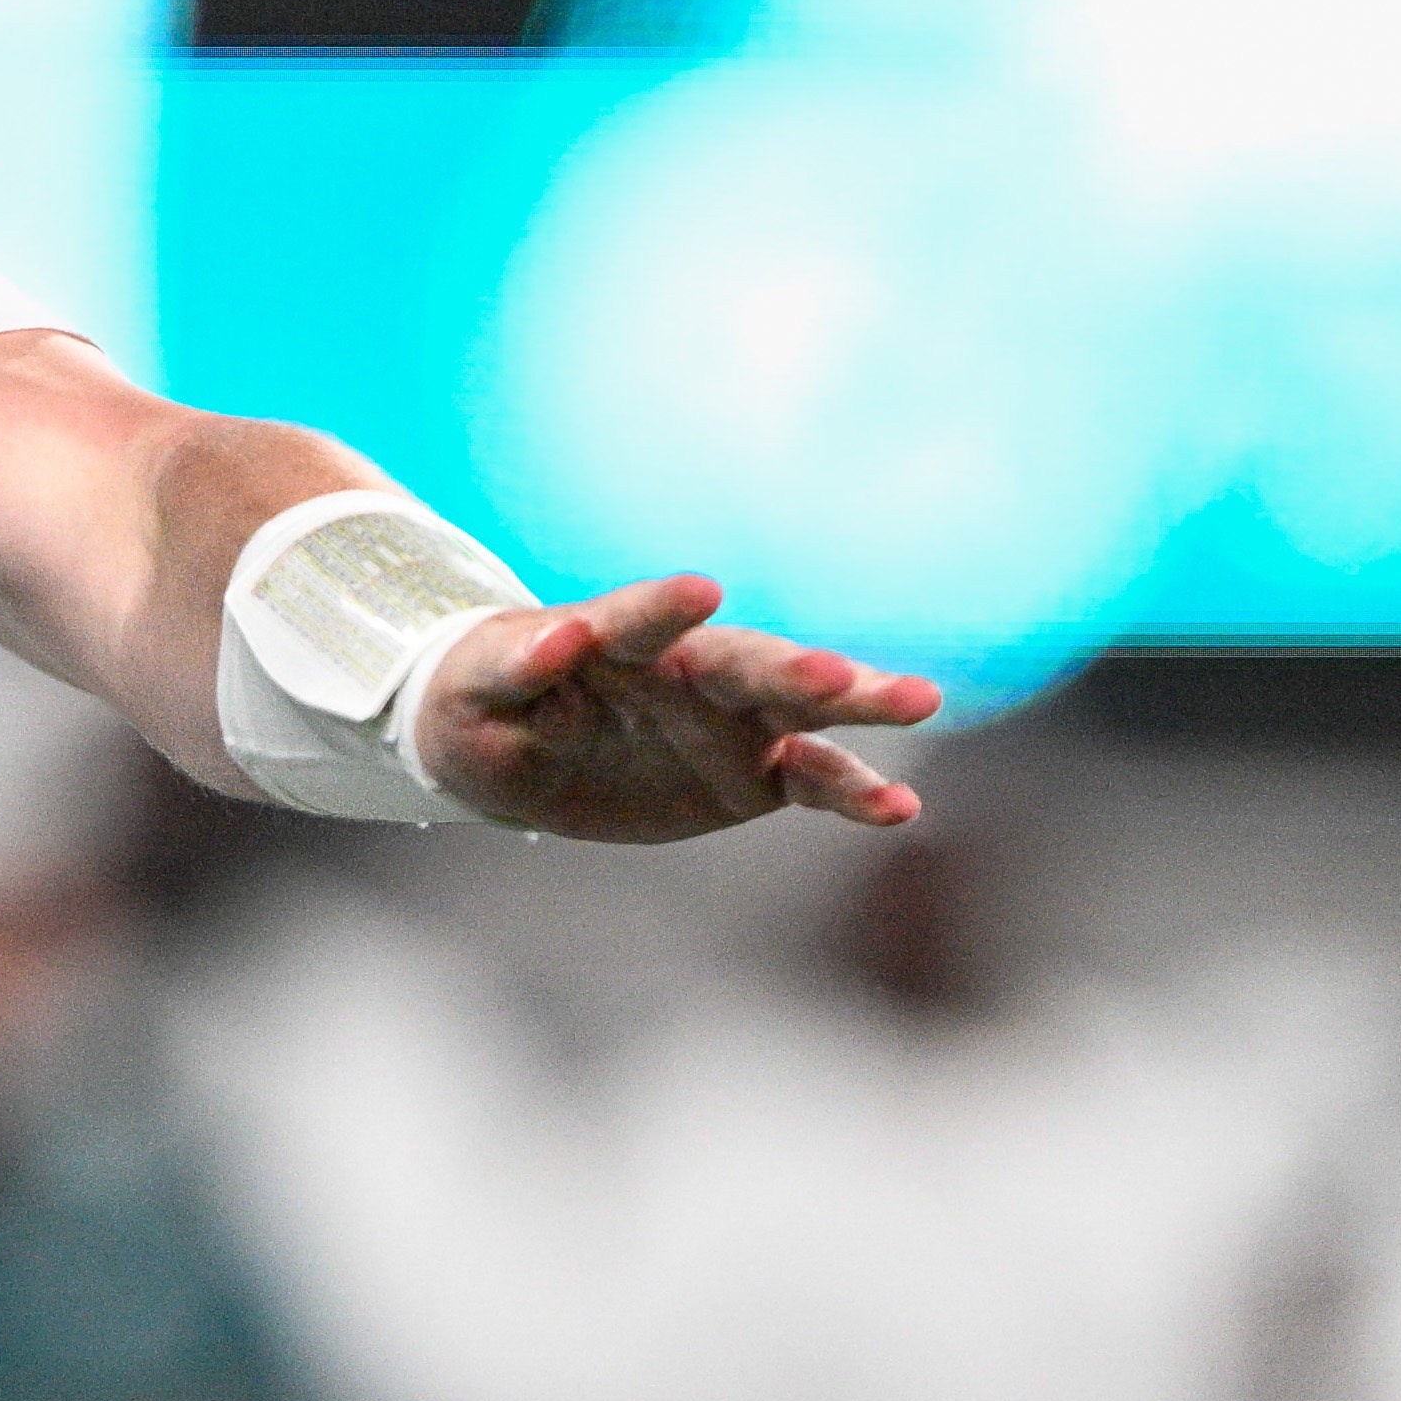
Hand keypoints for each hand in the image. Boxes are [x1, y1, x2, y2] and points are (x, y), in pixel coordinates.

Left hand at [411, 575, 936, 841]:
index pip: (642, 619)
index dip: (664, 608)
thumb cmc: (487, 700)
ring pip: (805, 710)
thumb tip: (560, 635)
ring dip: (858, 706)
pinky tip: (900, 808)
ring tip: (919, 701)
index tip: (700, 592)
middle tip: (837, 676)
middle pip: (750, 663)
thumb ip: (519, 663)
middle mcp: (691, 671)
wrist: (512, 749)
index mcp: (619, 641)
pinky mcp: (754, 776)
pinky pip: (813, 782)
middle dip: (793, 668)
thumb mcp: (482, 688)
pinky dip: (854, 794)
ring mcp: (732, 722)